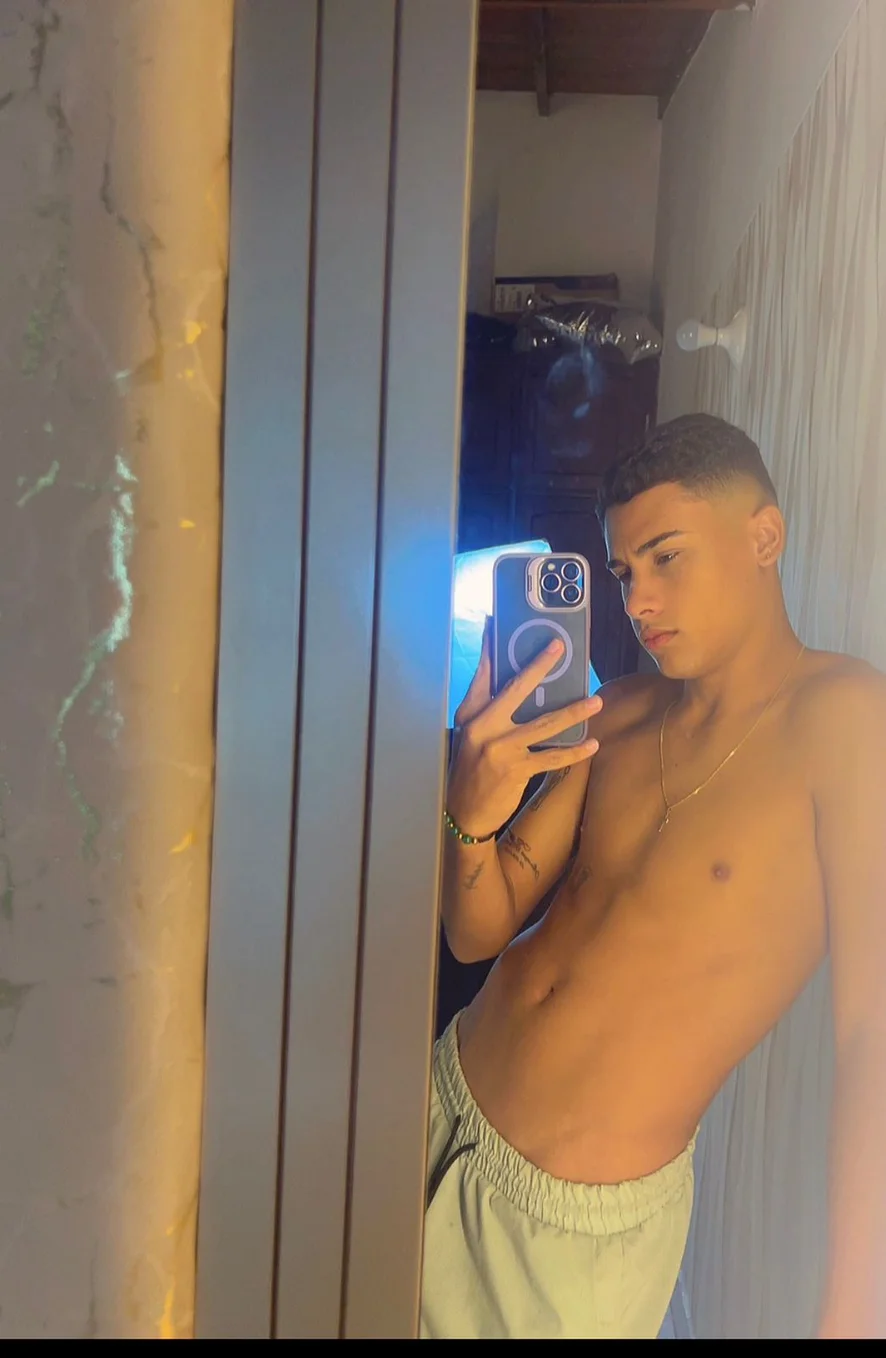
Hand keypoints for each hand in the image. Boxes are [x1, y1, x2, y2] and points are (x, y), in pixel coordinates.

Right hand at [447, 617, 601, 839]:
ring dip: (574, 711)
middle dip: (539, 666)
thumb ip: (488, 707)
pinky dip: (574, 752)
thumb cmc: (470, 767)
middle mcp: (484, 727)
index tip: (498, 622)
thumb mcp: (470, 733)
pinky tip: (592, 745)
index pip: (483, 674)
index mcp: (471, 714)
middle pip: (516, 689)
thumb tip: (511, 682)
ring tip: (596, 701)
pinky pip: (552, 757)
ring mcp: (501, 749)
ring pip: (544, 724)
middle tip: (559, 648)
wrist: (464, 811)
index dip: (490, 647)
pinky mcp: (516, 770)